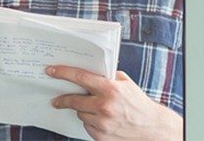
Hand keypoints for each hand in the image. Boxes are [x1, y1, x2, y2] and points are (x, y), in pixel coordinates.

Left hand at [47, 66, 182, 140]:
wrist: (152, 128)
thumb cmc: (138, 103)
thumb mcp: (125, 83)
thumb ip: (106, 76)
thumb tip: (86, 68)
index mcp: (111, 89)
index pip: (80, 77)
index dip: (63, 73)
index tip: (51, 71)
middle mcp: (105, 106)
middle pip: (73, 101)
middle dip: (63, 99)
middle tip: (56, 99)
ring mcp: (103, 124)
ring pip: (80, 114)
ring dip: (84, 111)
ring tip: (96, 109)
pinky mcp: (101, 137)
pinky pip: (86, 126)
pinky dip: (90, 122)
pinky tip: (101, 120)